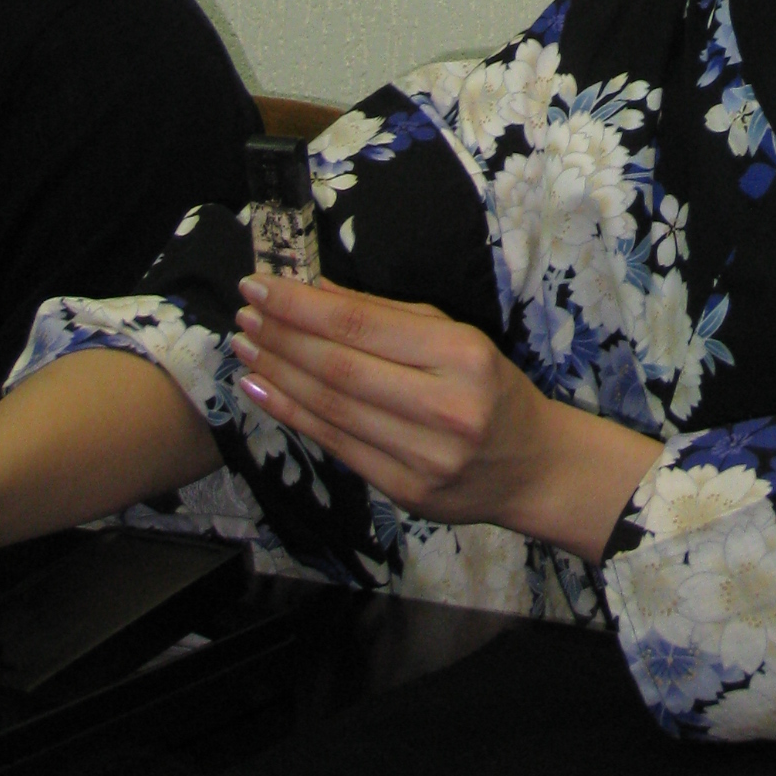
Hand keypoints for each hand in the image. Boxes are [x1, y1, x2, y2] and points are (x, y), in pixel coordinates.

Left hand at [233, 277, 659, 562]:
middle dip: (281, 336)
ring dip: (277, 374)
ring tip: (244, 347)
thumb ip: (389, 316)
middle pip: (339, 367)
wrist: (533, 466)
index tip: (261, 284)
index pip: (362, 324)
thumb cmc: (493, 389)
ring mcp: (422, 455)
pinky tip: (263, 391)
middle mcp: (444, 405)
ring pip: (331, 408)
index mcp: (462, 354)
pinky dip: (292, 415)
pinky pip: (335, 445)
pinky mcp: (403, 490)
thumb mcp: (458, 336)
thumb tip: (317, 291)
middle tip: (242, 313)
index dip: (302, 305)